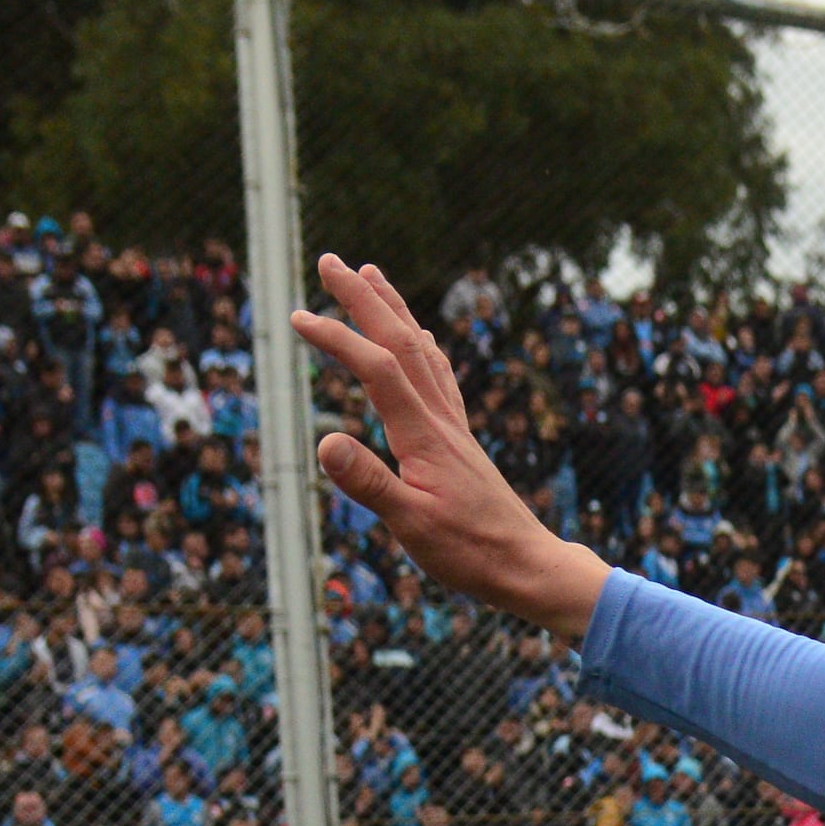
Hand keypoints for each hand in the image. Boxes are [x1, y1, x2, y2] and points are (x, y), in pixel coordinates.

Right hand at [290, 258, 611, 636]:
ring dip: (393, 310)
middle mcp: (441, 420)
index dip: (338, 338)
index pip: (376, 369)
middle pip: (400, 342)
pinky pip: (439, 376)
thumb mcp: (411, 526)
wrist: (527, 565)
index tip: (297, 317)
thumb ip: (369, 483)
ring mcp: (454, 426)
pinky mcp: (460, 439)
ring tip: (370, 276)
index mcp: (424, 436)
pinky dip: (421, 346)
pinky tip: (419, 339)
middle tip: (329, 261)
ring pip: (422, 352)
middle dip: (364, 298)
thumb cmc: (471, 553)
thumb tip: (324, 443)